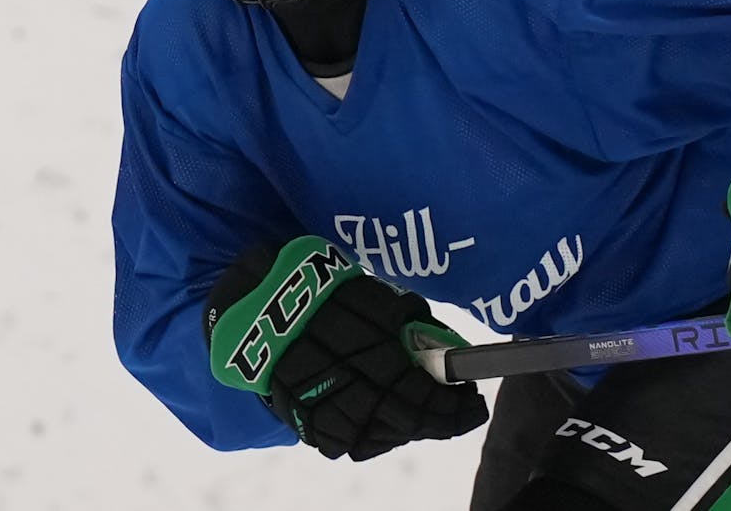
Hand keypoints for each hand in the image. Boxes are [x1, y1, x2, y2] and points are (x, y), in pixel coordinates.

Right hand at [204, 236, 488, 459]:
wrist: (254, 302)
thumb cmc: (325, 290)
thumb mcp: (368, 290)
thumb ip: (409, 321)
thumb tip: (453, 350)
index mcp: (355, 330)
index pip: (416, 380)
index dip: (450, 398)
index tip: (475, 398)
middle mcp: (334, 365)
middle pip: (401, 410)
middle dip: (439, 417)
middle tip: (463, 412)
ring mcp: (314, 395)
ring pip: (375, 432)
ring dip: (409, 429)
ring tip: (431, 417)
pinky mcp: (296, 414)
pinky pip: (342, 440)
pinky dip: (373, 437)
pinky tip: (391, 426)